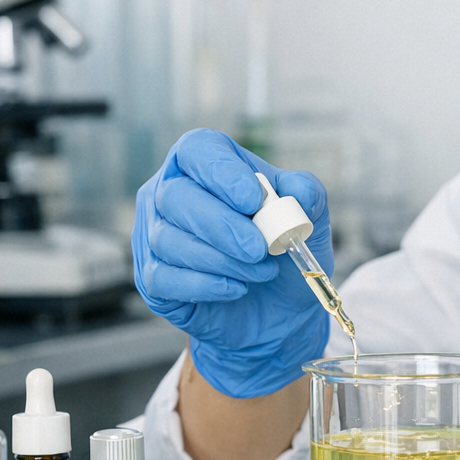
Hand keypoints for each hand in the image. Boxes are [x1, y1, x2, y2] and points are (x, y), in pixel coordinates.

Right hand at [133, 129, 332, 397]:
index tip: (253, 201)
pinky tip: (235, 289)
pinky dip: (204, 285)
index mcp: (205, 164)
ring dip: (222, 260)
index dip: (222, 173)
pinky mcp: (152, 278)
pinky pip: (163, 277)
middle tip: (259, 249)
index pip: (198, 150)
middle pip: (176, 196)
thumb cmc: (284, 248)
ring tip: (262, 271)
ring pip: (169, 240)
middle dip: (221, 226)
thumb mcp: (307, 217)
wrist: (280, 308)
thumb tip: (300, 192)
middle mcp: (170, 192)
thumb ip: (307, 194)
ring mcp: (153, 234)